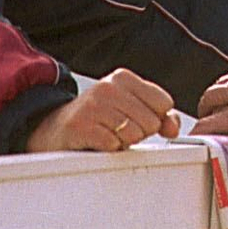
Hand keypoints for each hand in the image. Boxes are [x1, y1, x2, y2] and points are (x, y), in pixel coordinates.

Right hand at [26, 68, 179, 152]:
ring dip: (123, 142)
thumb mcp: (129, 110)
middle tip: (118, 130)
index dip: (155, 118)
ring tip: (107, 135)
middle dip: (139, 133)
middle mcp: (108, 86)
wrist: (53, 129)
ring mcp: (93, 105)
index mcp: (123, 78)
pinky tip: (97, 142)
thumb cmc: (97, 120)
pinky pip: (113, 145)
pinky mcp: (81, 125)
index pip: (164, 103)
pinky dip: (108, 150)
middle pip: (151, 122)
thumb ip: (159, 115)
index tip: (137, 120)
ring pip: (134, 134)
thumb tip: (174, 126)